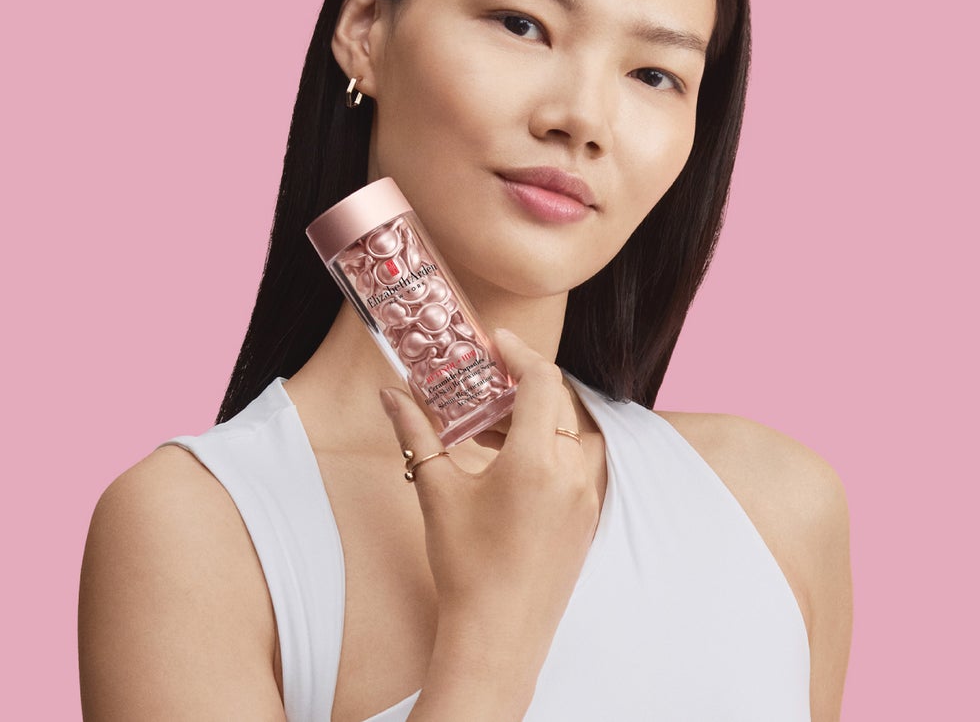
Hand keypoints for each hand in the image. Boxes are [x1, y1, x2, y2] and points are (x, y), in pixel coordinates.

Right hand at [379, 327, 602, 638]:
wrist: (499, 635)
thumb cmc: (466, 566)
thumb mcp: (436, 493)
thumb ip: (417, 434)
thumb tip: (390, 395)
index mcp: (539, 460)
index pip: (543, 381)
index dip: (521, 354)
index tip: (495, 344)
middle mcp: (573, 473)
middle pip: (558, 406)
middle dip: (522, 389)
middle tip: (485, 387)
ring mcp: (587, 498)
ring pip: (570, 436)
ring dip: (536, 422)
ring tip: (490, 430)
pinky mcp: (589, 520)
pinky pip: (577, 467)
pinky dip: (550, 453)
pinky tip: (511, 468)